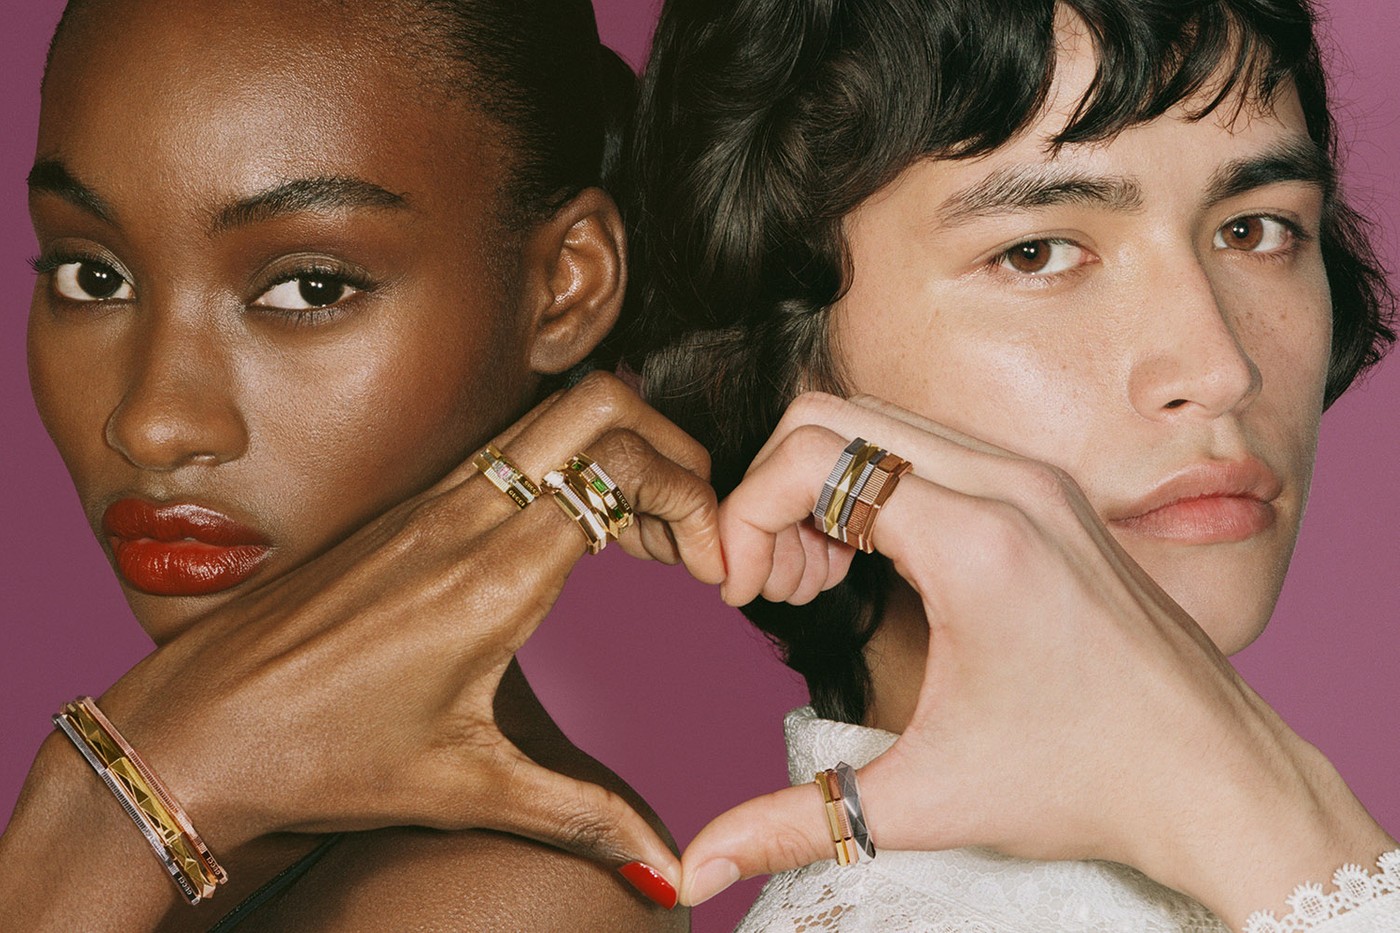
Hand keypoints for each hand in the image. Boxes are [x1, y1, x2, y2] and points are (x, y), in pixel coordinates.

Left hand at [89, 372, 720, 894]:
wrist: (195, 732)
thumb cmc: (320, 757)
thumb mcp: (467, 787)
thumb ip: (586, 820)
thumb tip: (667, 878)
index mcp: (494, 574)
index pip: (623, 467)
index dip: (697, 501)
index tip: (715, 571)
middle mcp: (465, 514)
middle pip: (600, 405)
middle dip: (674, 449)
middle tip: (697, 530)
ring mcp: (431, 502)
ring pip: (554, 420)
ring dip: (621, 459)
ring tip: (648, 544)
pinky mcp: (407, 511)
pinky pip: (511, 453)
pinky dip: (568, 472)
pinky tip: (577, 544)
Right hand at [680, 391, 1392, 927]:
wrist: (1214, 777)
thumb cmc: (1088, 782)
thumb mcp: (925, 800)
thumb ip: (790, 822)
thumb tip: (690, 870)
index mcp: (976, 540)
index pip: (811, 454)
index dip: (744, 514)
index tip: (740, 591)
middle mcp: (1010, 482)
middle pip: (831, 415)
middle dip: (772, 493)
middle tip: (772, 585)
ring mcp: (1035, 477)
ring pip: (878, 422)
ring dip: (823, 488)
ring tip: (819, 582)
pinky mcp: (1048, 490)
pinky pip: (927, 446)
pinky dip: (873, 487)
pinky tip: (874, 566)